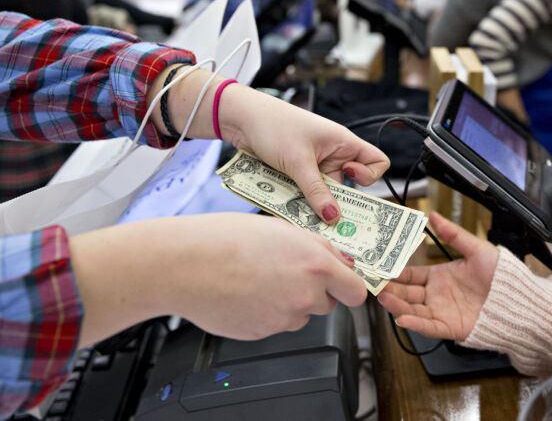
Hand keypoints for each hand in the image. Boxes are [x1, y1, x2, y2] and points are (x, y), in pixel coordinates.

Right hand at [71, 214, 366, 345]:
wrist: (185, 264)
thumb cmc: (226, 238)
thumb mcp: (282, 228)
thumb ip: (318, 248)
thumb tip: (340, 262)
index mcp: (315, 265)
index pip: (356, 292)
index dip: (349, 286)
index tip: (343, 282)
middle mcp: (305, 295)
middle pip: (329, 304)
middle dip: (317, 290)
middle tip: (289, 272)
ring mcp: (283, 318)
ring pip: (301, 314)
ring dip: (291, 301)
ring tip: (261, 279)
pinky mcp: (263, 333)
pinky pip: (276, 323)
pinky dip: (268, 311)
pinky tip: (247, 292)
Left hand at [220, 85, 389, 222]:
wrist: (241, 118)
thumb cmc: (275, 126)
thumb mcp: (298, 162)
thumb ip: (316, 192)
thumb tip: (333, 218)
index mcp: (343, 143)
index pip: (376, 162)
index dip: (369, 175)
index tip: (348, 176)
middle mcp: (334, 156)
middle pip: (349, 187)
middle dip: (339, 203)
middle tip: (329, 222)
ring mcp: (316, 166)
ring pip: (325, 194)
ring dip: (314, 204)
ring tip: (300, 212)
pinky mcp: (298, 173)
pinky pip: (306, 193)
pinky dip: (299, 201)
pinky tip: (286, 205)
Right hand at [377, 212, 497, 340]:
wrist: (520, 299)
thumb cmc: (502, 275)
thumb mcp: (476, 249)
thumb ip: (453, 234)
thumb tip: (434, 215)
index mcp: (440, 276)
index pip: (410, 275)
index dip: (395, 273)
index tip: (380, 268)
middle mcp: (437, 295)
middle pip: (406, 294)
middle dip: (390, 290)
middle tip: (375, 285)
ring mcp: (442, 312)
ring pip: (413, 310)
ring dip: (397, 306)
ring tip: (384, 298)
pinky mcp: (451, 328)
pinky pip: (429, 327)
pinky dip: (415, 324)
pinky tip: (402, 318)